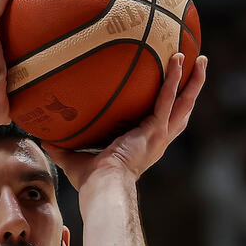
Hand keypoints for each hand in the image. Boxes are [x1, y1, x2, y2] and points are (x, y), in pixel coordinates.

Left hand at [43, 53, 207, 190]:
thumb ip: (63, 148)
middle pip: (183, 111)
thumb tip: (44, 139)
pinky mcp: (155, 129)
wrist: (103, 186)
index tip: (173, 95)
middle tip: (199, 68)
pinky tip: (176, 59)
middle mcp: (158, 140)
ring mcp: (159, 135)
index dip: (170, 109)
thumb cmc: (92, 182)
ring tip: (200, 59)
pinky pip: (166, 98)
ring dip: (194, 81)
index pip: (162, 123)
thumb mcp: (75, 161)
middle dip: (192, 90)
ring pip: (184, 103)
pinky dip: (173, 79)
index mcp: (145, 147)